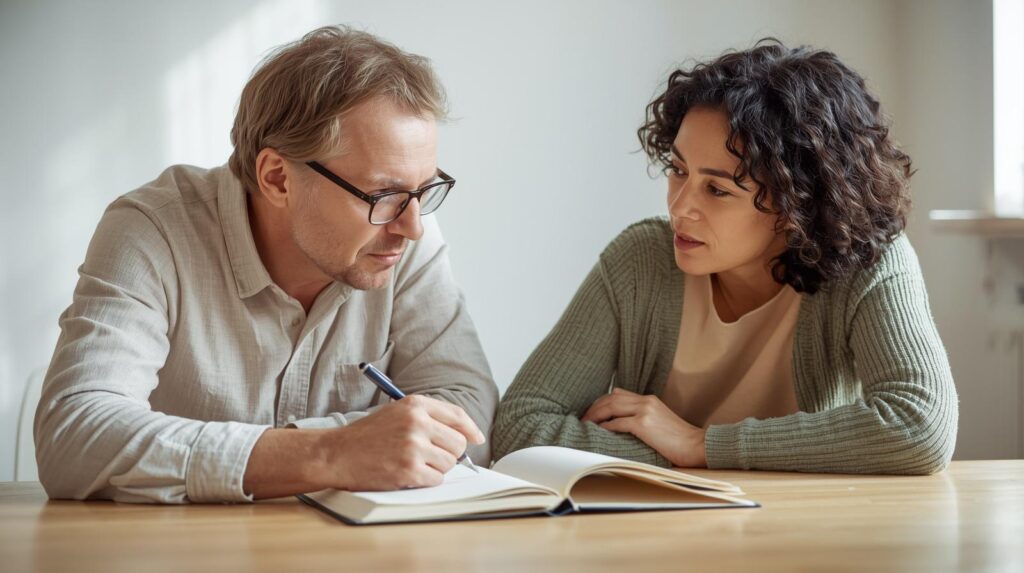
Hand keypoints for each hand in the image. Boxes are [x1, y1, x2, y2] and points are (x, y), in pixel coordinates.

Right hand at [319, 395, 485, 490]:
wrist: (337, 454)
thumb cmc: (367, 435)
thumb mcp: (397, 413)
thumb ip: (428, 418)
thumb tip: (465, 435)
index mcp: (416, 405)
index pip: (457, 415)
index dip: (470, 429)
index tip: (476, 439)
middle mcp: (417, 423)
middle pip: (458, 443)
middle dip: (449, 453)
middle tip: (430, 457)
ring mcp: (413, 447)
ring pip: (449, 463)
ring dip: (435, 468)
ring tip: (412, 464)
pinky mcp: (408, 470)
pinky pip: (436, 479)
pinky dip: (426, 481)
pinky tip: (408, 474)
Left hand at [581, 388, 706, 466]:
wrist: (697, 445)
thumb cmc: (680, 440)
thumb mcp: (661, 422)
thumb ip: (644, 418)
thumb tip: (622, 425)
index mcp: (649, 400)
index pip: (618, 394)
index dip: (602, 401)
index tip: (592, 412)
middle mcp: (646, 401)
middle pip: (611, 397)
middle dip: (594, 407)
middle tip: (583, 418)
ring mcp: (645, 411)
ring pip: (611, 406)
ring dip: (595, 415)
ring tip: (585, 424)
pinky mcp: (644, 424)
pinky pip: (617, 422)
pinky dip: (605, 426)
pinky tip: (598, 431)